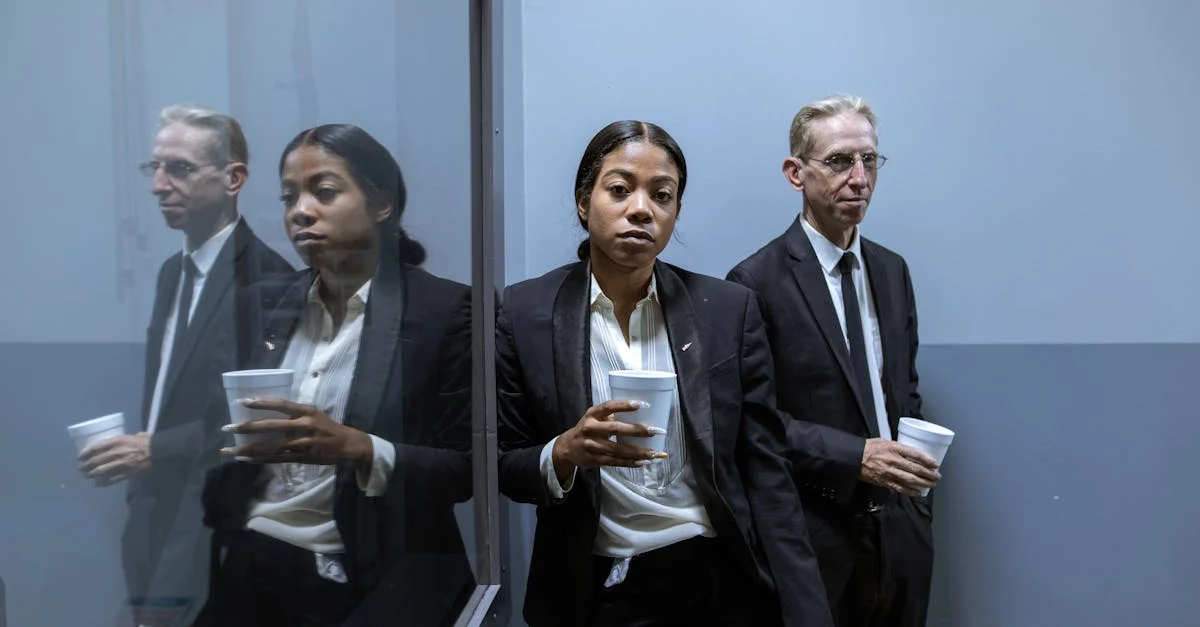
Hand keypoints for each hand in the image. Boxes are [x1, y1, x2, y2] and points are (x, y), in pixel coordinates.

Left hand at [79, 433, 150, 485]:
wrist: (157, 451)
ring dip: (92, 474)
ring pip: (100, 471)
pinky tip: (98, 484)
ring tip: (87, 476)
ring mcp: (120, 464)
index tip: (80, 457)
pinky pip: (111, 479)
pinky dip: (103, 483)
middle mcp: (115, 453)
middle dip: (86, 465)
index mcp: (116, 442)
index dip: (85, 453)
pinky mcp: (126, 473)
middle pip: (96, 461)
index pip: (96, 448)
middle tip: (81, 468)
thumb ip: (122, 439)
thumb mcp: (131, 435)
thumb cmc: (146, 441)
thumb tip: (116, 442)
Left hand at [220, 398, 373, 473]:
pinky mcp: (300, 458)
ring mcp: (301, 444)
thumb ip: (294, 413)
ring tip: (229, 449)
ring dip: (247, 449)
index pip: (280, 405)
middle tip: (228, 428)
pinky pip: (275, 459)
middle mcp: (303, 427)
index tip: (242, 402)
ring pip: (269, 446)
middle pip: (270, 427)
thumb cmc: (328, 427)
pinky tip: (244, 460)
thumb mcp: (314, 413)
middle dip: (247, 428)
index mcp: (306, 412)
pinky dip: (259, 460)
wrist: (347, 446)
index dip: (261, 403)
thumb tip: (268, 411)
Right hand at [551, 399, 665, 483]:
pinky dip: (630, 462)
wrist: (566, 448)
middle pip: (616, 429)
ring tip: (655, 453)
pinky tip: (643, 462)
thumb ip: (612, 415)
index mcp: (592, 414)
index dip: (625, 405)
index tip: (643, 404)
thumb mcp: (594, 417)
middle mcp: (590, 428)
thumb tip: (643, 414)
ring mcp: (592, 445)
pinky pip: (615, 462)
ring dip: (638, 451)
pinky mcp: (594, 460)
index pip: (608, 406)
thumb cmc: (588, 428)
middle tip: (656, 431)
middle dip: (638, 430)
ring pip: (618, 449)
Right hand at [860, 438, 940, 496]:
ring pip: (910, 480)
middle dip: (928, 474)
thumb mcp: (885, 441)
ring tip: (931, 484)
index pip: (915, 454)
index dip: (927, 460)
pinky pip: (900, 488)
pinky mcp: (884, 481)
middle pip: (915, 469)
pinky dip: (910, 492)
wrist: (854, 457)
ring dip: (923, 483)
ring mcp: (889, 472)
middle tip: (936, 476)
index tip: (935, 464)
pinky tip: (918, 493)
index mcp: (894, 448)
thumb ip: (899, 447)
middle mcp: (893, 460)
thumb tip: (912, 453)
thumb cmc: (868, 448)